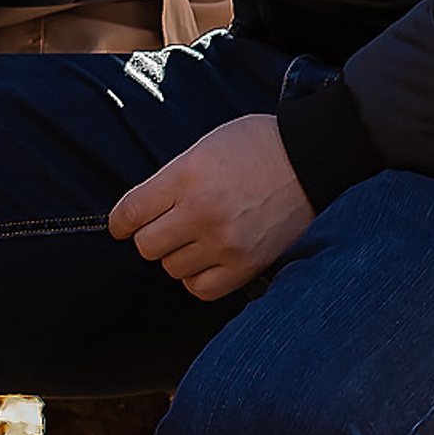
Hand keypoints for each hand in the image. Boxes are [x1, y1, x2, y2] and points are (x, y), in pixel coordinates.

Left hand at [109, 114, 313, 300]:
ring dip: (177, 255)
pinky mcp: (248, 265)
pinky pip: (200, 288)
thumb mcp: (206, 146)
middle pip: (147, 246)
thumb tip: (142, 211)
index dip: (119, 222)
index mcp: (187, 176)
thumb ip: (172, 179)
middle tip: (167, 226)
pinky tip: (207, 259)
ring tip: (196, 238)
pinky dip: (197, 277)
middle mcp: (202, 212)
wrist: (313, 158)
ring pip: (172, 268)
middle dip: (151, 236)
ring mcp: (226, 242)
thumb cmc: (259, 146)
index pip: (129, 213)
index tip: (123, 225)